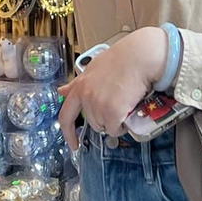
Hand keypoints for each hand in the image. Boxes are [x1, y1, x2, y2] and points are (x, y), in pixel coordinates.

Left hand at [57, 26, 167, 151]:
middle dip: (104, 119)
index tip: (73, 143)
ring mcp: (99, 106)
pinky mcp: (113, 112)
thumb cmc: (121, 59)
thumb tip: (62, 92)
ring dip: (114, 121)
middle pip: (92, 122)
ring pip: (105, 126)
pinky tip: (129, 111)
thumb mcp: (93, 69)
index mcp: (80, 86)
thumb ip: (77, 83)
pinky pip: (116, 129)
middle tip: (117, 106)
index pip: (66, 115)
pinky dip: (123, 125)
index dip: (68, 133)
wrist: (139, 57)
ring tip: (124, 105)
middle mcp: (87, 98)